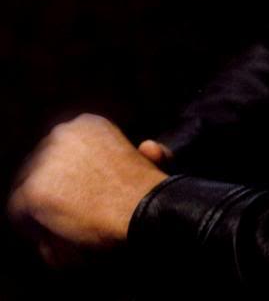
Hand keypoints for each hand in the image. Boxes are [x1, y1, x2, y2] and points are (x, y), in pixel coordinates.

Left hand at [7, 114, 167, 265]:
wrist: (143, 209)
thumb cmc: (150, 191)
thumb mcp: (151, 158)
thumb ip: (143, 152)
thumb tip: (147, 147)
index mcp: (87, 123)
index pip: (61, 151)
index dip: (70, 177)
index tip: (82, 195)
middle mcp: (61, 133)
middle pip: (41, 168)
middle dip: (55, 191)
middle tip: (72, 217)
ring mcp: (44, 161)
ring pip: (29, 191)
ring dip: (46, 212)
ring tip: (70, 231)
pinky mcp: (32, 191)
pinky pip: (20, 216)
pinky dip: (37, 232)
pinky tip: (62, 242)